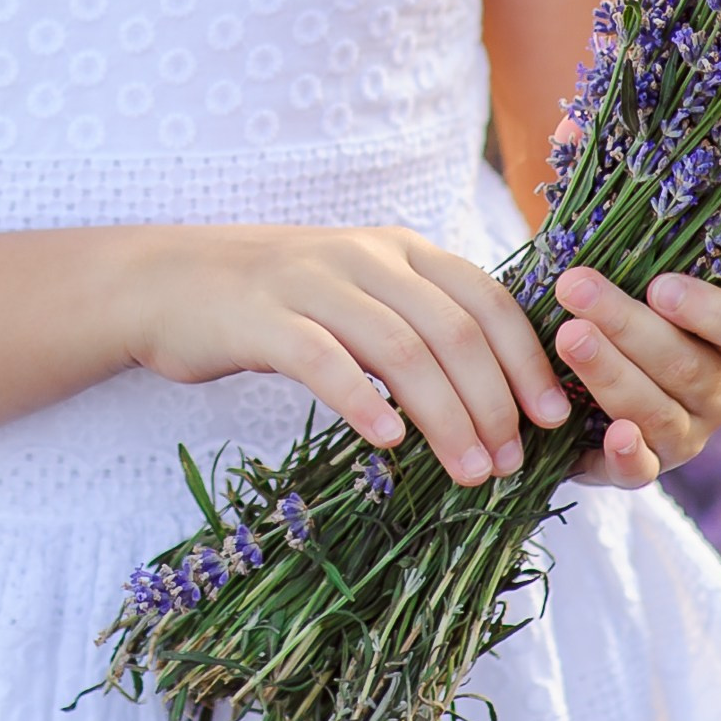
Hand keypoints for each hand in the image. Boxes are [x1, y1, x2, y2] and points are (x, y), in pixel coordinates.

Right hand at [121, 224, 571, 489]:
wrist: (165, 282)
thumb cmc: (275, 303)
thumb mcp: (358, 294)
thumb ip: (418, 321)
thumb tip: (499, 388)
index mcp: (399, 249)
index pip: (485, 298)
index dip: (527, 359)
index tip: (554, 419)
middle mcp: (363, 257)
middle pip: (452, 330)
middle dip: (494, 401)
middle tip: (511, 463)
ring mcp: (310, 283)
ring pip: (400, 349)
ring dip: (445, 417)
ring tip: (469, 471)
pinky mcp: (261, 319)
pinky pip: (324, 360)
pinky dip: (362, 401)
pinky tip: (387, 444)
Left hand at [550, 268, 720, 487]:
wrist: (586, 365)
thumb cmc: (621, 301)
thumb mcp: (638, 274)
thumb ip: (641, 254)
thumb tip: (608, 209)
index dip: (712, 311)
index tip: (659, 287)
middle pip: (687, 365)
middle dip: (625, 325)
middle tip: (576, 288)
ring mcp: (687, 434)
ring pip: (658, 411)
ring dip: (610, 372)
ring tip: (568, 336)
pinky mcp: (647, 467)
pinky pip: (642, 471)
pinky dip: (628, 454)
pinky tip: (611, 433)